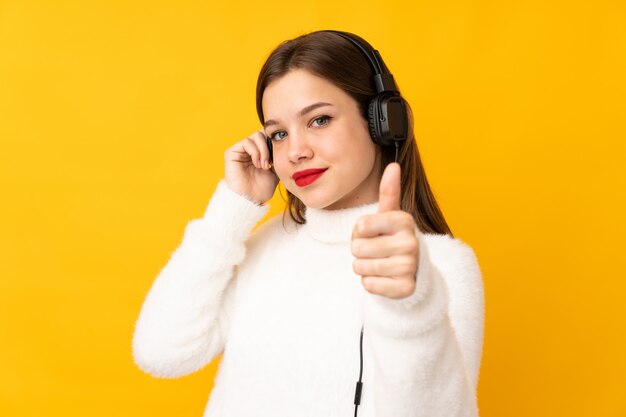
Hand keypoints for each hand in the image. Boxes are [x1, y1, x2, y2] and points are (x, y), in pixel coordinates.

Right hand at [224, 130, 278, 204]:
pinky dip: (255, 152)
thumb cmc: (261, 189)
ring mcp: (240, 150)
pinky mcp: (231, 152)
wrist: (251, 200)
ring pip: (256, 136)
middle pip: (262, 133)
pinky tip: (257, 164)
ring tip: (264, 165)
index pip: (267, 137)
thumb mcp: (276, 171)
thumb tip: (284, 144)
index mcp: (258, 153)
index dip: (274, 144)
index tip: (278, 158)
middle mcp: (248, 150)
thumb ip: (278, 157)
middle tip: (271, 162)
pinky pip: (247, 142)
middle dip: (270, 146)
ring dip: (263, 151)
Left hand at [351, 163, 419, 298]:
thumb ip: (389, 191)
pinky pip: (369, 285)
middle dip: (360, 252)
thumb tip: (393, 165)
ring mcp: (410, 266)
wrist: (413, 272)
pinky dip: (372, 284)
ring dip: (365, 268)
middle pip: (357, 247)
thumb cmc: (393, 239)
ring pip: (361, 267)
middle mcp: (410, 242)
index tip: (374, 234)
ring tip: (381, 264)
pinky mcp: (406, 288)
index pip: (360, 225)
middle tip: (377, 252)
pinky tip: (385, 279)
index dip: (359, 232)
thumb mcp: (390, 215)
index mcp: (404, 220)